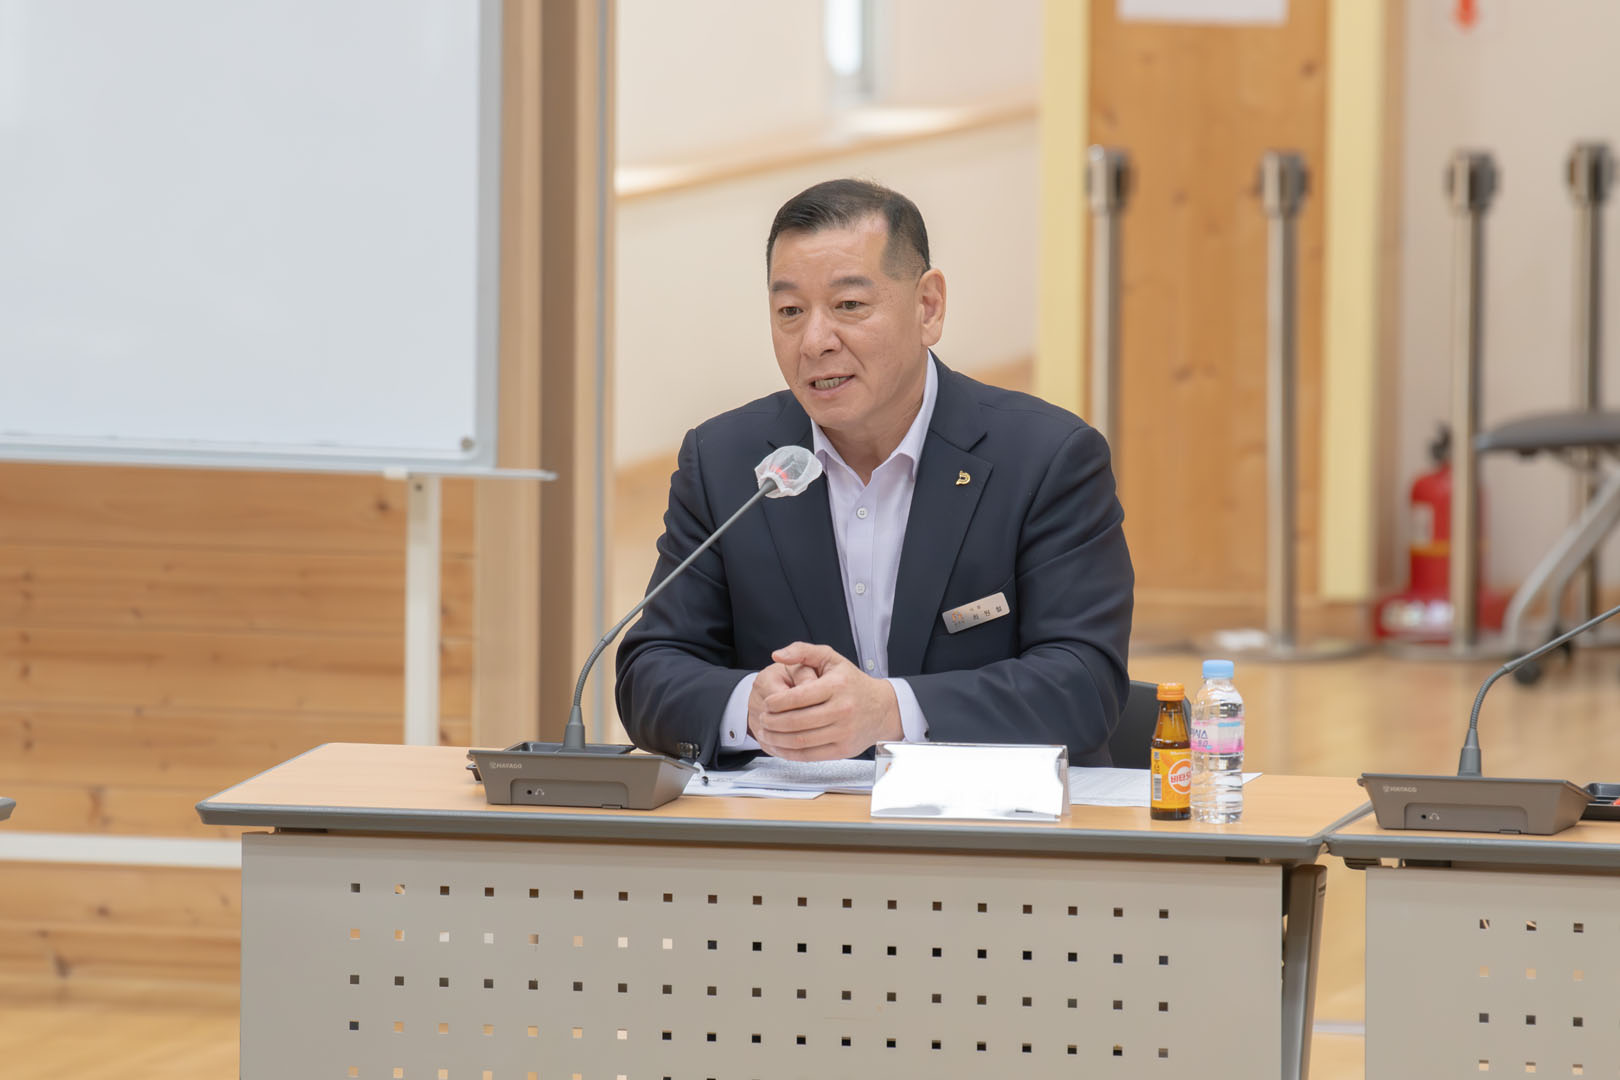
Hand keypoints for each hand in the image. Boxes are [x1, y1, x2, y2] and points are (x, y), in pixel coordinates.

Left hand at [751, 642, 901, 760]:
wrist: (882, 708)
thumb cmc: (853, 683)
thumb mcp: (831, 659)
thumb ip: (803, 651)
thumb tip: (777, 655)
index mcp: (837, 685)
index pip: (799, 696)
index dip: (777, 702)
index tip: (767, 703)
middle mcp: (843, 709)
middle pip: (797, 721)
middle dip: (773, 722)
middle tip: (762, 719)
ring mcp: (844, 731)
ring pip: (801, 740)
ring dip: (777, 739)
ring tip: (767, 732)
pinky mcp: (843, 749)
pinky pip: (810, 755)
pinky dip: (790, 753)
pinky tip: (780, 746)